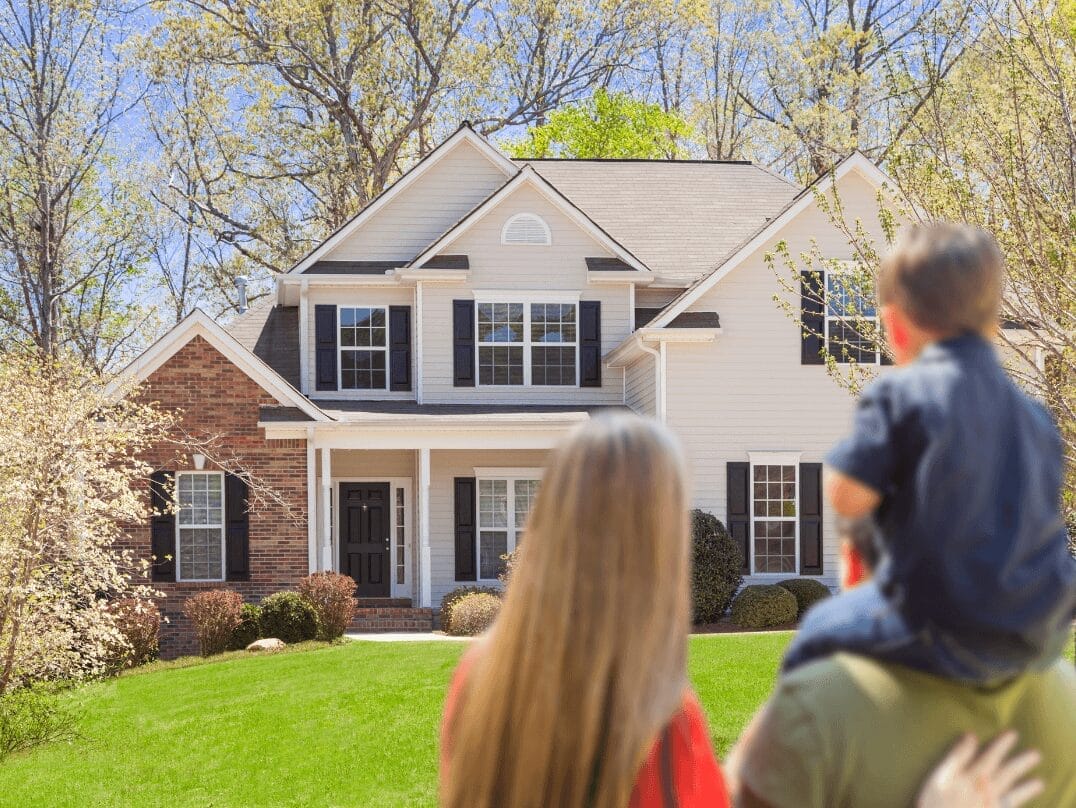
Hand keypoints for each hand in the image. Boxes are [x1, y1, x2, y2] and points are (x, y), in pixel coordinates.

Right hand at [917, 731, 1043, 807]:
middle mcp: (985, 791)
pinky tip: (1023, 806)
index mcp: (972, 777)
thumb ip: (956, 756)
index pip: (990, 757)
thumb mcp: (939, 776)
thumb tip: (971, 735)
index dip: (1002, 746)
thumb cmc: (934, 803)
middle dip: (1021, 764)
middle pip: (1006, 774)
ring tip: (1039, 783)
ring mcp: (991, 807)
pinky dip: (1019, 806)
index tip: (1014, 734)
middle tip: (1036, 755)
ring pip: (1013, 795)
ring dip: (1026, 788)